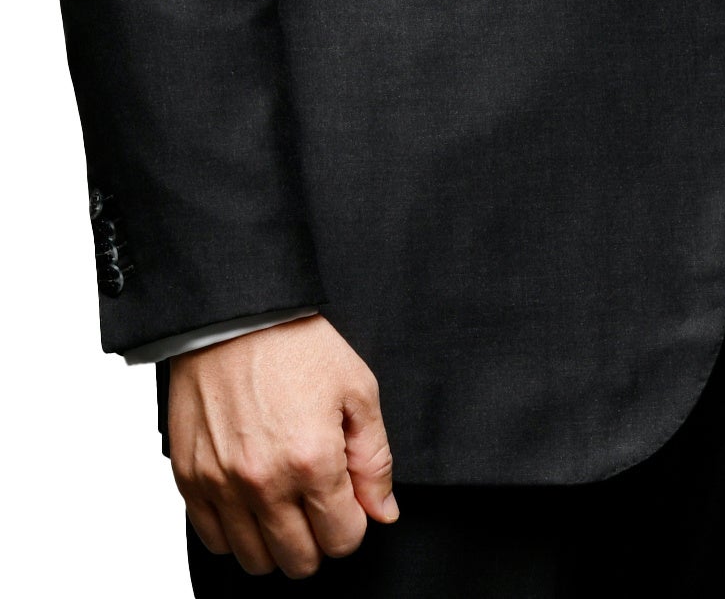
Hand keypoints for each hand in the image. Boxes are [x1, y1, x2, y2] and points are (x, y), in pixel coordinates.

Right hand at [168, 311, 398, 575]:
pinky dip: (234, 531)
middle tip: (316, 503)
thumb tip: (382, 513)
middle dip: (317, 539)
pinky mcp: (190, 477)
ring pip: (255, 560)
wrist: (233, 314)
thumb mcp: (357, 389)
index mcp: (313, 460)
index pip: (342, 541)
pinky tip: (250, 500)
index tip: (346, 499)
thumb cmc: (296, 344)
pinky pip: (213, 539)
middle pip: (299, 561)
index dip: (352, 523)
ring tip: (283, 503)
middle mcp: (265, 482)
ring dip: (275, 541)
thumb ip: (375, 459)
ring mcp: (222, 484)